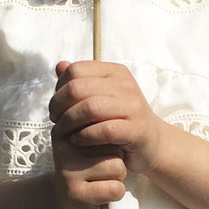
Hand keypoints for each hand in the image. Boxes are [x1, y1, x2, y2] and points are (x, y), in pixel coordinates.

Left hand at [49, 61, 162, 208]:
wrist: (152, 142)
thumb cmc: (120, 119)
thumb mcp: (101, 96)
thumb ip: (80, 82)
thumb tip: (59, 66)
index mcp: (116, 72)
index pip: (76, 70)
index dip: (59, 88)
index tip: (56, 105)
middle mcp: (126, 85)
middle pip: (79, 88)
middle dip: (60, 106)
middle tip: (56, 120)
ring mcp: (133, 107)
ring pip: (90, 108)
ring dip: (69, 122)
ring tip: (64, 132)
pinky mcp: (137, 129)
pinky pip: (104, 130)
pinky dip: (85, 136)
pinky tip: (78, 140)